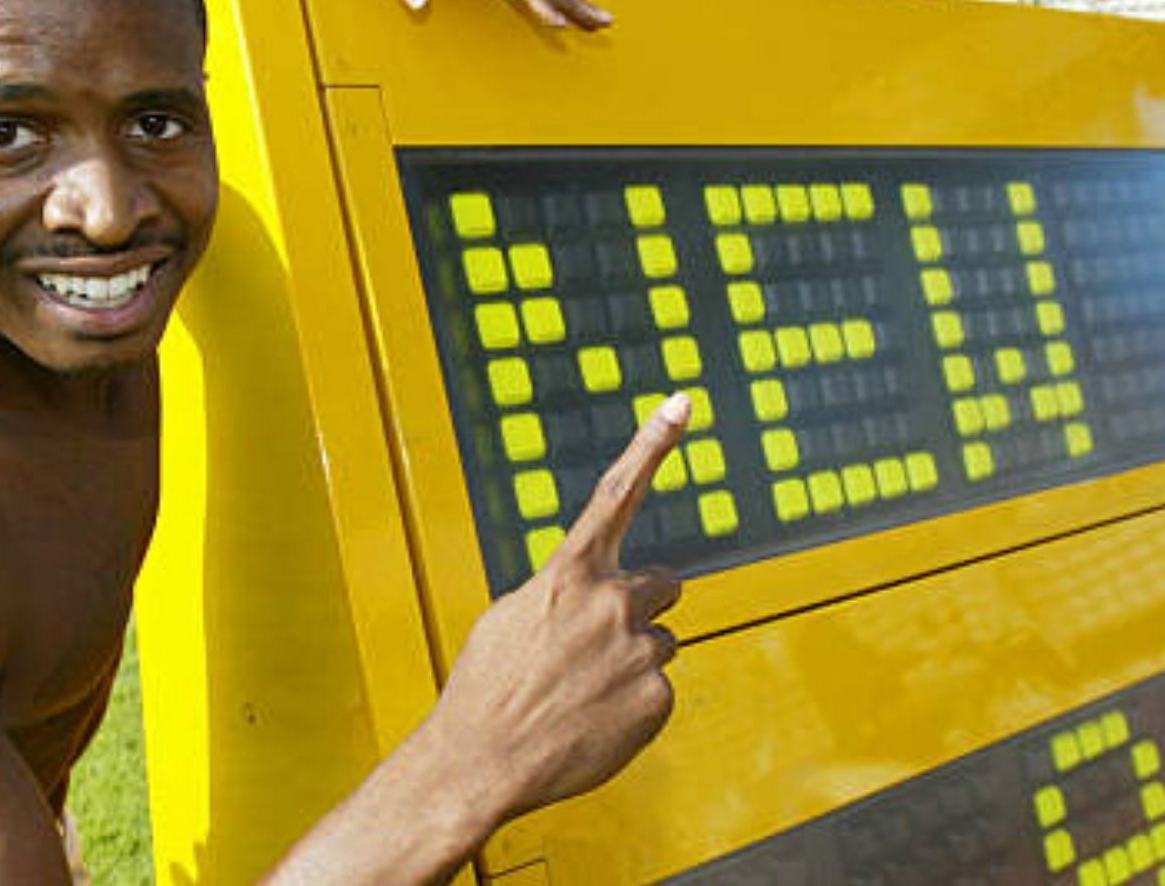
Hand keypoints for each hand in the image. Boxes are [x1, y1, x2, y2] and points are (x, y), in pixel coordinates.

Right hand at [420, 393, 688, 826]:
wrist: (481, 762)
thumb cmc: (487, 688)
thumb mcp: (511, 617)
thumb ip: (560, 591)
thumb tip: (591, 592)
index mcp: (569, 574)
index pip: (617, 493)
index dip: (652, 444)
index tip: (682, 403)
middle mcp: (612, 604)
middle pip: (663, 583)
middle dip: (641, 605)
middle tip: (599, 642)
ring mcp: (639, 653)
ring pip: (659, 642)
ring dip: (631, 660)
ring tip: (582, 692)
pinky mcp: (657, 700)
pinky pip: (658, 691)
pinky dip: (632, 704)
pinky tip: (592, 721)